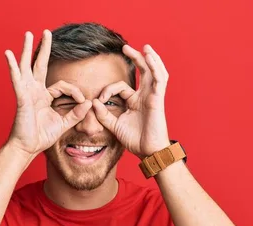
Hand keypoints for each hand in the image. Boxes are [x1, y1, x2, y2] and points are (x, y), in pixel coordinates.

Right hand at [4, 30, 91, 156]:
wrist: (28, 147)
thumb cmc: (41, 136)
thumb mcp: (63, 124)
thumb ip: (75, 114)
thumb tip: (89, 103)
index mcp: (44, 97)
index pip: (63, 86)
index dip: (74, 92)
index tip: (82, 102)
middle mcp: (35, 91)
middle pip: (40, 65)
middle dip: (44, 48)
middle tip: (46, 32)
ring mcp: (27, 92)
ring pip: (27, 66)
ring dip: (27, 49)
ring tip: (28, 34)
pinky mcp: (21, 97)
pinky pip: (16, 79)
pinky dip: (13, 66)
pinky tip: (9, 54)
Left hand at [92, 44, 170, 158]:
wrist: (148, 151)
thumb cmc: (135, 140)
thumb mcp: (114, 126)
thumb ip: (103, 115)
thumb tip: (92, 102)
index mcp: (135, 101)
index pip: (121, 87)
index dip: (108, 90)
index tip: (100, 100)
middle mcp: (145, 96)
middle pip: (143, 72)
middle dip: (135, 58)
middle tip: (125, 47)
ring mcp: (153, 96)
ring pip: (154, 72)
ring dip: (150, 59)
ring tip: (144, 47)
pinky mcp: (158, 99)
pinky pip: (160, 80)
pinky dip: (156, 67)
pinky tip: (150, 58)